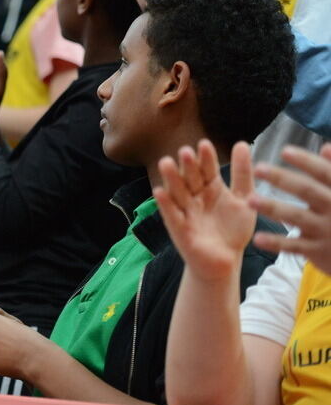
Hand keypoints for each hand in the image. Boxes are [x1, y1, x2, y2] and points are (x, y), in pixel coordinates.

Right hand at [154, 140, 256, 280]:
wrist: (225, 261)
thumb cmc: (233, 230)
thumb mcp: (244, 199)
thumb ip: (242, 173)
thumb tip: (241, 143)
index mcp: (211, 189)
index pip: (207, 170)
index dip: (206, 159)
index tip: (204, 144)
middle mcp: (196, 197)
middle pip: (191, 178)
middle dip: (188, 165)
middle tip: (185, 151)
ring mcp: (186, 212)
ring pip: (177, 192)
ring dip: (171, 178)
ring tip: (166, 163)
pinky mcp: (179, 228)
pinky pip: (171, 214)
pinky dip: (165, 203)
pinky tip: (158, 191)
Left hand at [251, 144, 330, 275]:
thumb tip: (326, 147)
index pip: (324, 173)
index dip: (306, 161)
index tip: (284, 151)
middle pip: (307, 190)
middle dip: (282, 179)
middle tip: (258, 168)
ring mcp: (325, 230)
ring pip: (297, 217)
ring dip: (273, 207)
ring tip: (250, 199)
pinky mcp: (317, 251)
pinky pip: (294, 246)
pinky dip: (276, 243)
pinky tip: (257, 238)